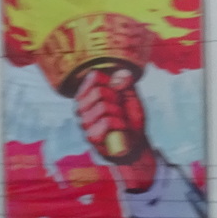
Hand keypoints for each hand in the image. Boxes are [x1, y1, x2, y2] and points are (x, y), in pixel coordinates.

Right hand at [74, 67, 156, 191]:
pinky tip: (120, 129)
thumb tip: (120, 75)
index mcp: (87, 93)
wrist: (136, 142)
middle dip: (116, 100)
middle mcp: (80, 106)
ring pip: (103, 107)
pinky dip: (119, 124)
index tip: (118, 92)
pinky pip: (106, 121)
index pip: (94, 77)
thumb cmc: (130, 118)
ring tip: (120, 120)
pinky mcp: (90, 136)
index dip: (111, 82)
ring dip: (119, 113)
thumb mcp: (131, 96)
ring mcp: (84, 122)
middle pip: (98, 91)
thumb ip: (126, 83)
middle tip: (120, 109)